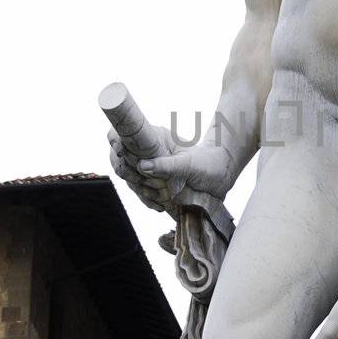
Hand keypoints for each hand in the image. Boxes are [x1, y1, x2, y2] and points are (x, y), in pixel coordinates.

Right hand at [108, 125, 233, 215]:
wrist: (221, 177)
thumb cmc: (209, 162)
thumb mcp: (189, 164)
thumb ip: (167, 165)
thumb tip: (143, 167)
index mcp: (154, 137)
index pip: (123, 133)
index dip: (116, 141)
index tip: (122, 152)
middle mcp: (147, 151)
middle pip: (120, 159)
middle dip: (129, 173)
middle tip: (145, 180)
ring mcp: (148, 168)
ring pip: (129, 179)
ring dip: (141, 189)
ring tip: (161, 195)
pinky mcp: (153, 184)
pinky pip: (140, 193)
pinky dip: (147, 200)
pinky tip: (160, 205)